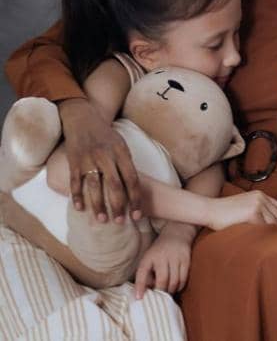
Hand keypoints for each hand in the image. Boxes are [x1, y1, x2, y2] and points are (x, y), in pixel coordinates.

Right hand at [58, 98, 142, 222]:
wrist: (84, 119)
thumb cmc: (107, 136)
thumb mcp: (122, 146)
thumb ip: (127, 165)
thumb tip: (134, 189)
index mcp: (122, 153)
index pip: (132, 179)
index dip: (136, 198)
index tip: (138, 215)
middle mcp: (106, 157)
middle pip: (114, 185)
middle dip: (118, 205)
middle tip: (120, 222)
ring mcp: (89, 159)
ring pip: (94, 186)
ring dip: (98, 205)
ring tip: (102, 220)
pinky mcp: (74, 161)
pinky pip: (75, 182)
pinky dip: (77, 196)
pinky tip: (80, 209)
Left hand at [133, 224, 191, 299]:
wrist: (176, 234)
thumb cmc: (158, 252)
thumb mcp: (148, 260)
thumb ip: (146, 275)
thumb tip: (146, 292)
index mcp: (149, 257)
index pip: (142, 272)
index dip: (140, 286)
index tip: (138, 298)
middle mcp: (162, 256)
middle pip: (162, 279)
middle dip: (161, 291)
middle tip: (159, 297)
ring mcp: (176, 257)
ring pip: (174, 280)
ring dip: (171, 291)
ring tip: (167, 293)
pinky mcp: (186, 259)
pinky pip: (184, 278)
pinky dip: (180, 286)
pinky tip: (176, 287)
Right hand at [206, 190, 276, 230]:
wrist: (209, 210)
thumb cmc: (224, 214)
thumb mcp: (244, 207)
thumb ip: (258, 212)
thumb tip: (272, 226)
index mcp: (260, 195)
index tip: (270, 230)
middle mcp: (261, 197)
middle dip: (273, 227)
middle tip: (264, 236)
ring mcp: (258, 203)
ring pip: (273, 223)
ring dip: (267, 231)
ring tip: (257, 237)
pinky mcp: (253, 212)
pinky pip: (263, 227)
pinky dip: (259, 233)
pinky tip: (251, 235)